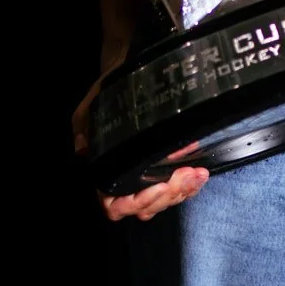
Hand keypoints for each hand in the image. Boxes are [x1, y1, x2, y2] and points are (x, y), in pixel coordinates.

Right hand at [72, 75, 208, 221]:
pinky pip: (176, 190)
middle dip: (169, 195)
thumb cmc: (105, 98)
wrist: (127, 78)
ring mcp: (146, 179)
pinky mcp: (165, 171)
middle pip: (146, 207)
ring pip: (164, 201)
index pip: (117, 206)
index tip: (160, 185)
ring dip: (183, 191)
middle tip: (187, 175)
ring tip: (199, 174)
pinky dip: (189, 186)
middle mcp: (124, 184)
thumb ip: (84, 128)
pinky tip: (200, 174)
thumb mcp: (88, 111)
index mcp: (105, 176)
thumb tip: (84, 145)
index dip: (138, 202)